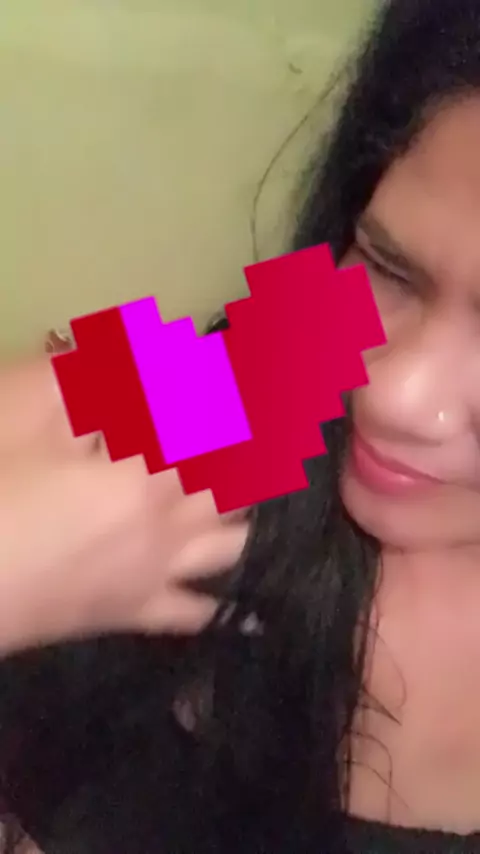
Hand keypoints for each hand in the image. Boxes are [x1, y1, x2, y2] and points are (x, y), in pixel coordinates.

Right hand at [0, 354, 249, 653]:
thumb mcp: (24, 411)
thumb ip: (86, 374)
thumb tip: (140, 344)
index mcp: (146, 470)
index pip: (209, 427)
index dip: (238, 399)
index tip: (269, 377)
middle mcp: (169, 524)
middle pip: (237, 487)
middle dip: (262, 456)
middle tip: (285, 430)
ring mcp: (156, 574)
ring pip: (233, 547)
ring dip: (256, 517)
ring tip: (273, 494)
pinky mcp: (133, 614)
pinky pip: (195, 614)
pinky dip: (227, 606)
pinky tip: (256, 608)